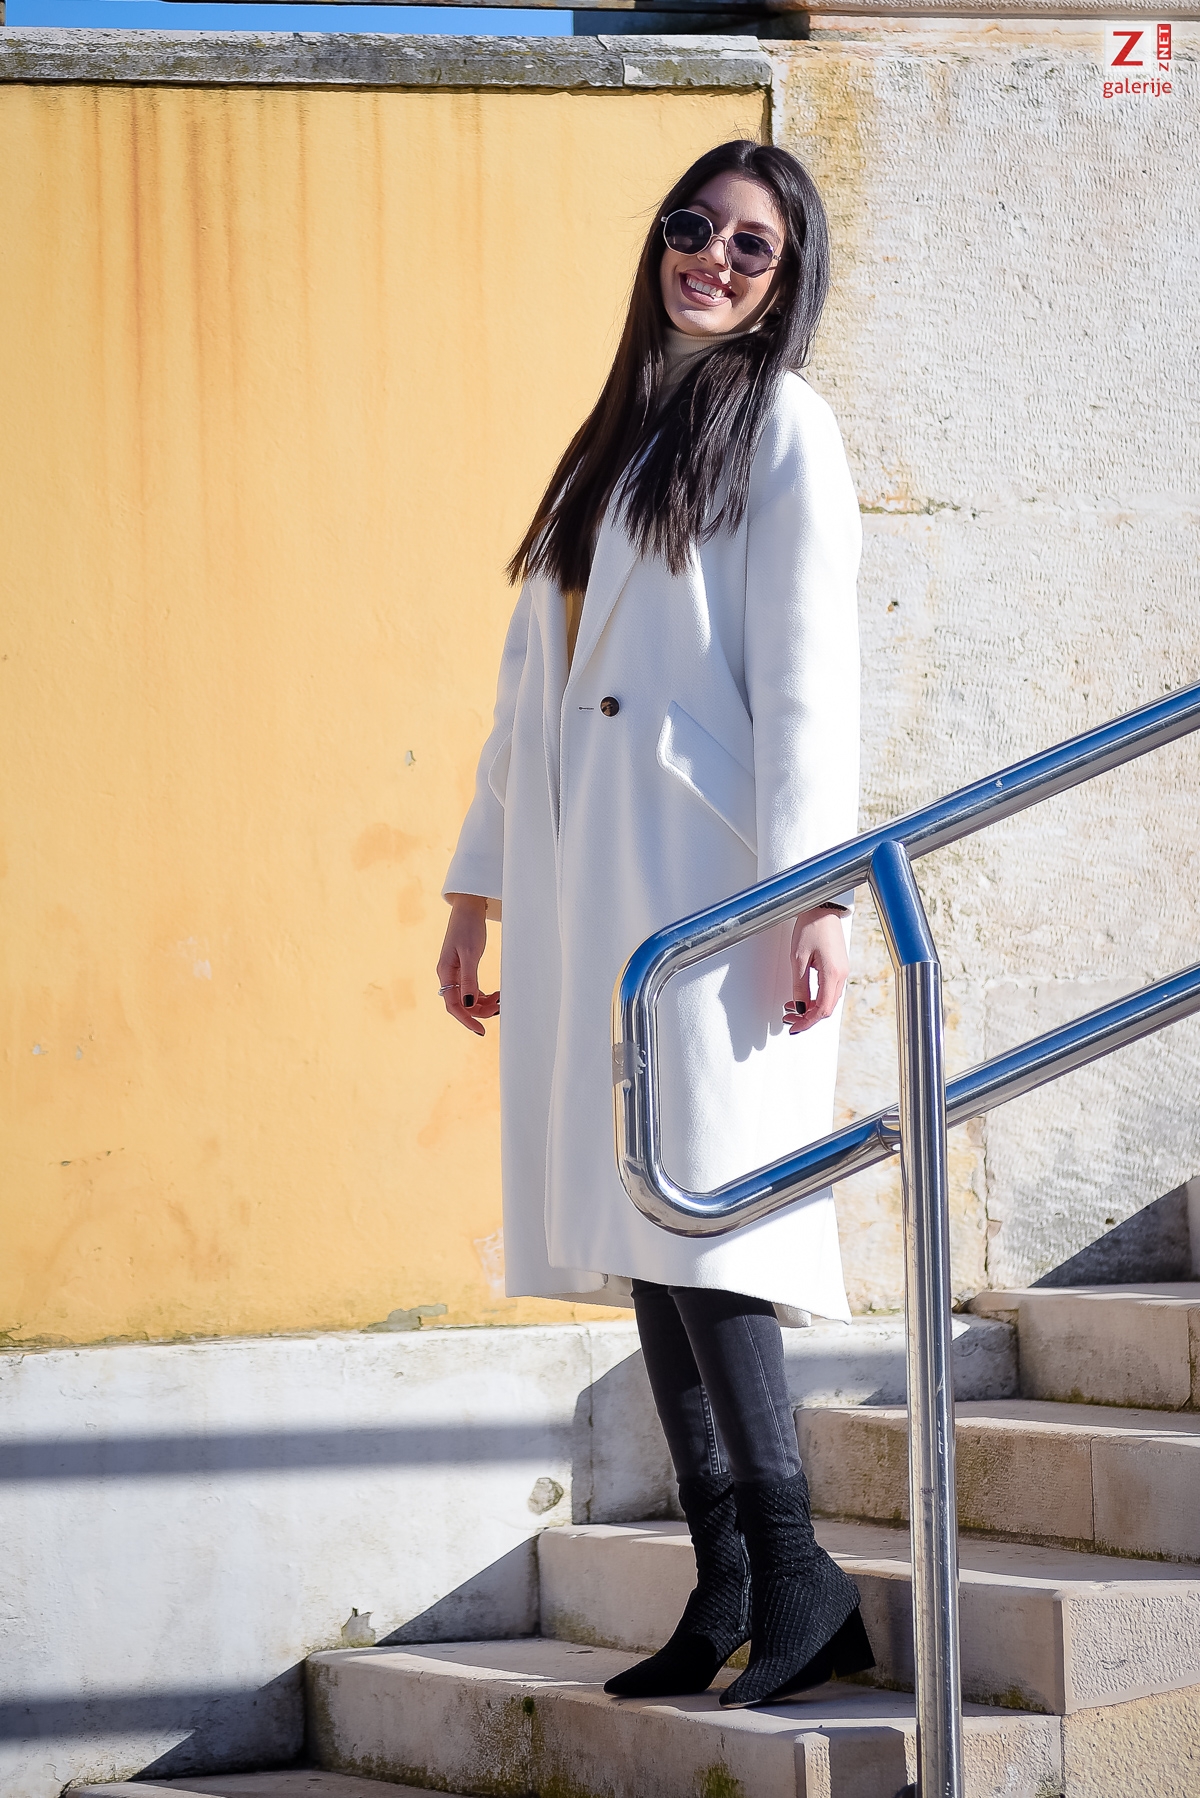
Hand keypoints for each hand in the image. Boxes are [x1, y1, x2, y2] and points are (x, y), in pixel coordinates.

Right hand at [438, 894, 499, 1036]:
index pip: (453, 1005)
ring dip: (483, 1003)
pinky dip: (483, 995)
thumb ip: (469, 979)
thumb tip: (468, 1004)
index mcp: (445, 973)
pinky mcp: (463, 968)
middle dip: (479, 1010)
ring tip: (500, 999)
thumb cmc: (468, 928)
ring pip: (467, 998)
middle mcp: (447, 975)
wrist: (468, 909)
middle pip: (461, 1004)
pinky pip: (471, 989)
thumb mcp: (470, 954)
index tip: (481, 1030)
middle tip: (500, 1008)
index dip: (467, 1020)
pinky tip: (495, 994)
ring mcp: (455, 972)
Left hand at [784, 907, 848, 1034]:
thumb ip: (799, 986)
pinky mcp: (838, 967)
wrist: (822, 908)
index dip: (807, 1022)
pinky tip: (802, 997)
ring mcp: (842, 972)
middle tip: (788, 1019)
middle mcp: (841, 975)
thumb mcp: (798, 959)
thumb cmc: (811, 927)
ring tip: (790, 1008)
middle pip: (826, 1008)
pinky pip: (829, 990)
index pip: (821, 1009)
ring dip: (810, 1008)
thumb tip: (798, 1007)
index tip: (792, 1027)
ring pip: (828, 1000)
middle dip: (807, 1017)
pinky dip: (815, 998)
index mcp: (832, 975)